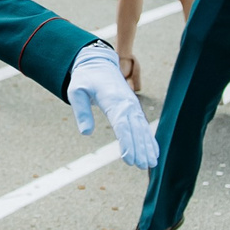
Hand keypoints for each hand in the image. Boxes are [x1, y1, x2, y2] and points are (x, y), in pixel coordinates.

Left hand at [67, 43, 157, 169]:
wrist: (98, 63)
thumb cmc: (86, 79)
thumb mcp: (76, 91)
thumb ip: (81, 110)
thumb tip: (85, 132)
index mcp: (113, 99)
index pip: (121, 124)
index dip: (126, 142)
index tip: (128, 158)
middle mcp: (127, 103)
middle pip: (135, 129)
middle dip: (140, 148)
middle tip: (142, 166)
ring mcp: (132, 106)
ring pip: (142, 129)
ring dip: (147, 146)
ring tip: (151, 164)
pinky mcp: (133, 109)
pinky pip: (143, 125)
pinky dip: (149, 139)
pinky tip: (154, 153)